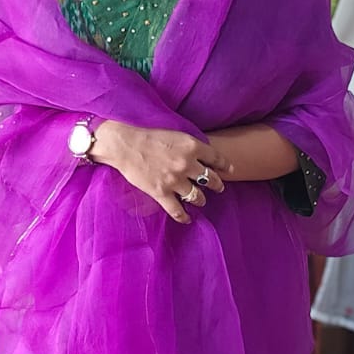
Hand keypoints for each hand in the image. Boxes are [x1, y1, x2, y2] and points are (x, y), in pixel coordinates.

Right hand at [90, 121, 232, 223]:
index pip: (216, 158)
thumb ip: (190, 145)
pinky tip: (188, 219)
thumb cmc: (147, 136)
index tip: (228, 171)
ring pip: (197, 196)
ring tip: (201, 200)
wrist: (125, 145)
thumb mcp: (175, 134)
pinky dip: (184, 217)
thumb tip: (202, 156)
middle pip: (210, 179)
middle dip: (217, 185)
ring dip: (201, 200)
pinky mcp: (161, 193)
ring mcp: (175, 180)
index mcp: (191, 146)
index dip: (224, 166)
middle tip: (219, 187)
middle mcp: (186, 164)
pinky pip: (177, 210)